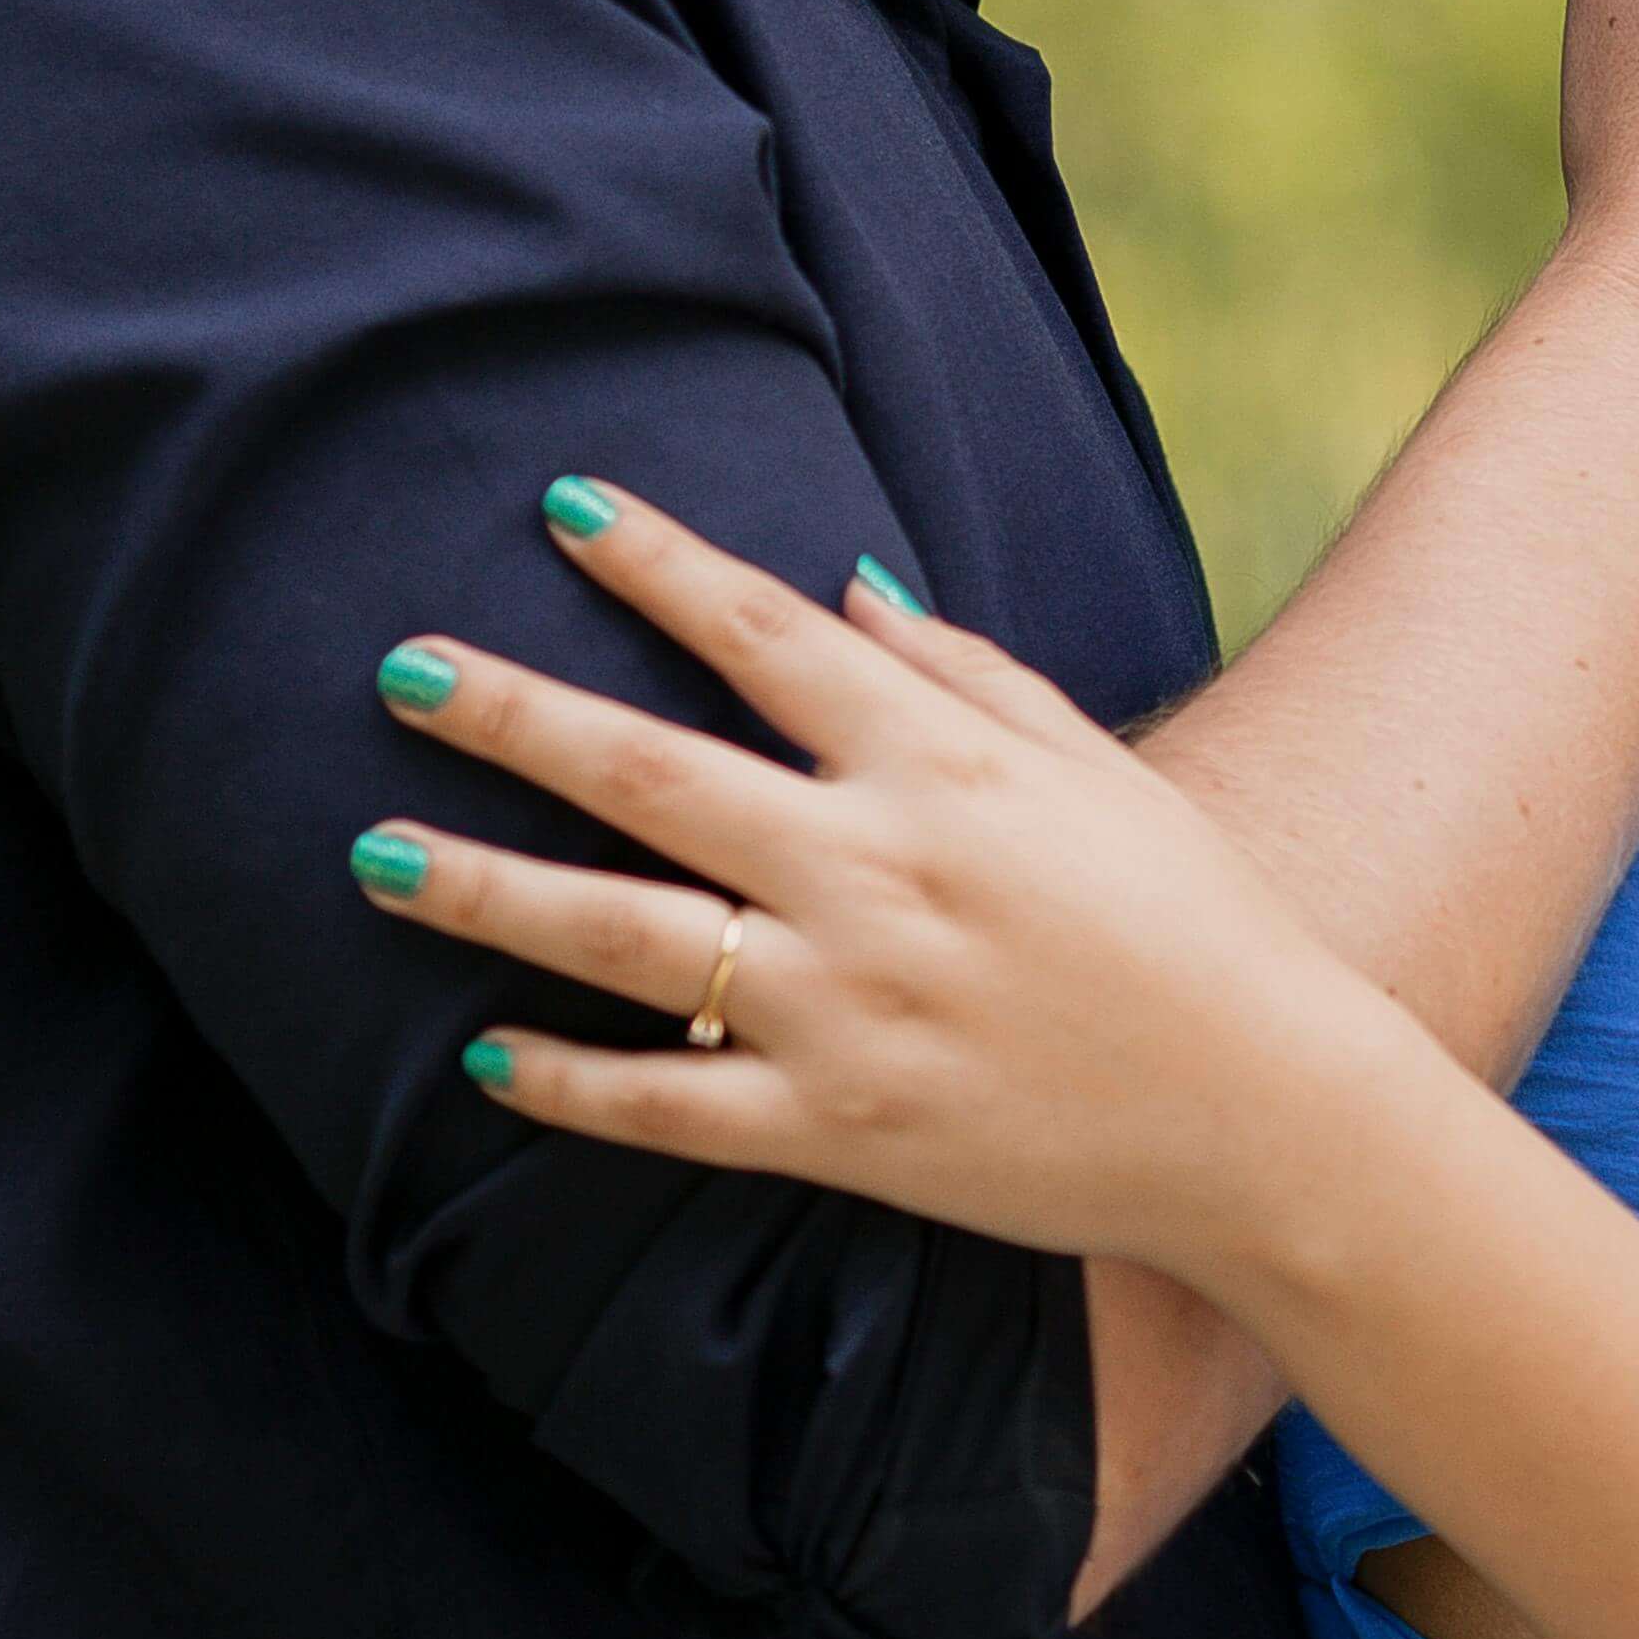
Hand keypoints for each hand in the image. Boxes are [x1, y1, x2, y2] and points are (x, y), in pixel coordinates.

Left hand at [348, 483, 1433, 1277]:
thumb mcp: (1089, 767)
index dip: (660, 565)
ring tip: (372, 854)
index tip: (564, 506)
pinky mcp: (840, 1132)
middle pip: (651, 772)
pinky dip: (571, 1083)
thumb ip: (959, 674)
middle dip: (512, 714)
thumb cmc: (1189, 917)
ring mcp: (847, 1009)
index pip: (768, 634)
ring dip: (485, 890)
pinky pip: (670, 1104)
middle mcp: (876, 873)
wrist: (1266, 1112)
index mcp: (939, 768)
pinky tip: (486, 1055)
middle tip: (397, 666)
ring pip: (623, 938)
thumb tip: (844, 583)